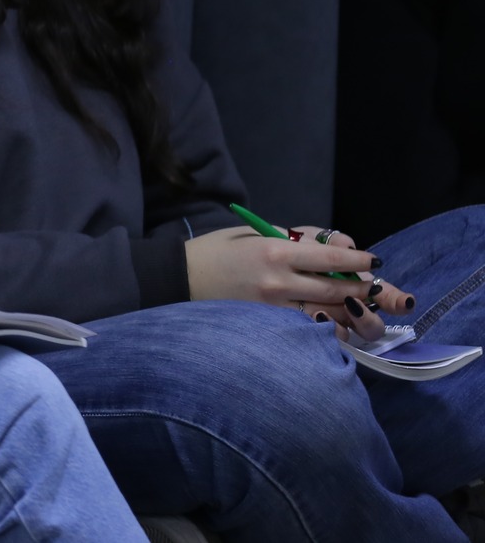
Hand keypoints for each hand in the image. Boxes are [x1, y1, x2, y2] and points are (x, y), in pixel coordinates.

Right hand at [185, 225, 411, 343]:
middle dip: (368, 291)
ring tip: (366, 310)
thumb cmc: (222, 250)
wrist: (182, 278)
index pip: (332, 260)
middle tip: (382, 290)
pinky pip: (311, 333)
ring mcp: (274, 311)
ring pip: (331, 317)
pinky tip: (340, 326)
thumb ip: (302, 237)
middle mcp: (279, 283)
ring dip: (356, 314)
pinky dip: (331, 330)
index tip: (374, 261)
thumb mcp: (259, 232)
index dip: (359, 262)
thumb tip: (344, 247)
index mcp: (276, 253)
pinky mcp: (269, 329)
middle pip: (338, 291)